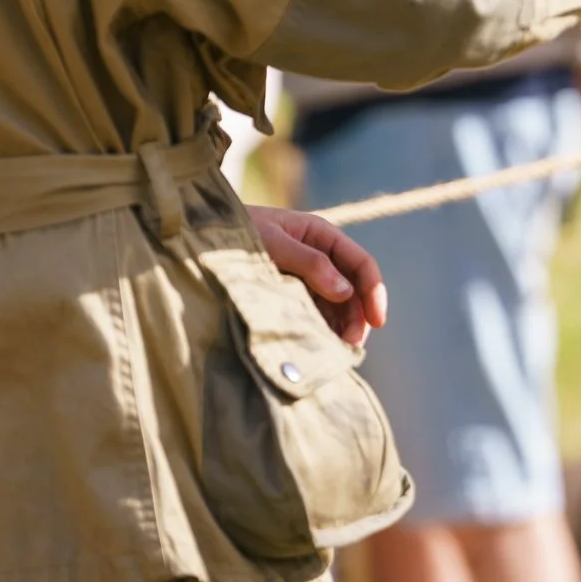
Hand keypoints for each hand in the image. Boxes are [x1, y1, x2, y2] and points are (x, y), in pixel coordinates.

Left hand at [251, 205, 387, 345]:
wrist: (203, 235)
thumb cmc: (239, 230)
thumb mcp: (272, 243)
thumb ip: (310, 263)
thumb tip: (345, 291)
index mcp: (322, 236)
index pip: (361, 263)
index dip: (374, 292)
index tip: (377, 322)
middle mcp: (320, 257)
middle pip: (354, 290)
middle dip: (357, 318)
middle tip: (348, 346)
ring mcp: (307, 278)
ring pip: (337, 307)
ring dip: (341, 328)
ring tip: (334, 351)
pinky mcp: (292, 295)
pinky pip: (316, 314)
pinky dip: (323, 330)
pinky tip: (320, 346)